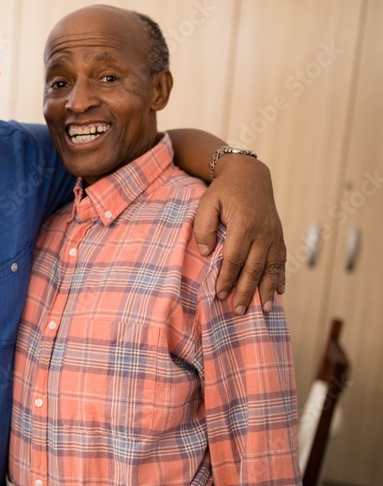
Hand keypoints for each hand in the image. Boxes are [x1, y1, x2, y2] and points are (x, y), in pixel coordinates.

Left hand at [194, 155, 285, 313]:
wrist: (249, 174)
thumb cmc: (223, 191)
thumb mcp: (207, 203)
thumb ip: (203, 227)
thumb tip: (208, 253)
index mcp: (244, 224)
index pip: (235, 259)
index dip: (227, 279)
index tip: (219, 295)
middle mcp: (263, 231)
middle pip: (255, 267)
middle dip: (246, 291)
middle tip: (238, 310)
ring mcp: (274, 234)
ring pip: (272, 267)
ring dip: (267, 290)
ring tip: (264, 310)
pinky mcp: (279, 234)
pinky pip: (282, 259)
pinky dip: (281, 276)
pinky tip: (279, 292)